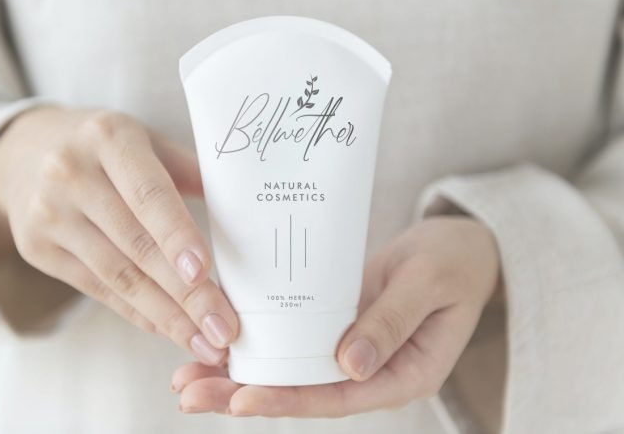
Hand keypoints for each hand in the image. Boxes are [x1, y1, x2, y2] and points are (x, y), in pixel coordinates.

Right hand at [0, 106, 237, 364]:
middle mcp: (72, 174)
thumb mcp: (144, 139)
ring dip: (166, 316)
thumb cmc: (104, 146)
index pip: (148, 195)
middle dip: (186, 295)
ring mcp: (50, 214)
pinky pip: (97, 288)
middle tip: (223, 329)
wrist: (24, 151)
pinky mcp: (37, 248)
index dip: (176, 236)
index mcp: (109, 138)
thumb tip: (243, 209)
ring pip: (118, 276)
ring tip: (204, 342)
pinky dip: (138, 313)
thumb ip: (188, 170)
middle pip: (137, 245)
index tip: (203, 273)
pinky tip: (169, 329)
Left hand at [171, 216, 498, 415]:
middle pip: (303, 392)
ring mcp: (351, 349)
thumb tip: (350, 364)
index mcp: (402, 374)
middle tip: (188, 393)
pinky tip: (221, 341)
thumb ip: (393, 321)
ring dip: (239, 373)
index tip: (241, 399)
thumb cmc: (454, 262)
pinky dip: (259, 343)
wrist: (460, 248)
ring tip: (187, 376)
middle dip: (243, 394)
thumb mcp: (429, 283)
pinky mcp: (336, 325)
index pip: (339, 397)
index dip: (289, 400)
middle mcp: (371, 370)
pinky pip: (294, 342)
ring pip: (291, 371)